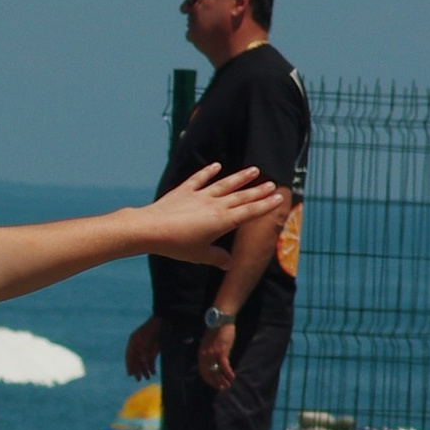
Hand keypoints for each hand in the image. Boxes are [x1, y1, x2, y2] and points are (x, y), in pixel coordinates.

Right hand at [124, 316, 160, 379]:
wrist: (165, 321)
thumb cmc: (155, 327)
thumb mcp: (150, 337)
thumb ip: (147, 349)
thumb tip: (143, 361)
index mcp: (134, 341)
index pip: (129, 355)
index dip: (129, 365)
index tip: (130, 374)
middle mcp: (138, 346)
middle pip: (135, 360)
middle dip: (137, 370)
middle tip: (139, 379)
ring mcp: (145, 348)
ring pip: (143, 362)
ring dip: (145, 370)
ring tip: (148, 378)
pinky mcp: (153, 350)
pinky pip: (150, 360)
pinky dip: (151, 367)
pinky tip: (153, 372)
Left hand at [135, 164, 286, 262]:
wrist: (151, 229)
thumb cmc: (176, 245)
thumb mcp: (200, 255)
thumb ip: (217, 258)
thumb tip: (229, 264)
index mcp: (222, 221)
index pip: (249, 212)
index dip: (265, 205)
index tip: (278, 198)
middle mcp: (214, 205)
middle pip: (241, 197)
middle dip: (258, 191)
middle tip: (272, 184)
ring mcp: (199, 196)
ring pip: (224, 185)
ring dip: (240, 177)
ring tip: (254, 170)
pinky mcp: (184, 191)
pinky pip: (198, 179)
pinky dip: (208, 172)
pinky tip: (216, 166)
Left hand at [196, 323, 236, 387]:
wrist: (220, 321)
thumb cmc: (216, 331)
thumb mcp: (209, 344)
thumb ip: (209, 353)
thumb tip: (214, 363)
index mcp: (201, 354)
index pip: (202, 371)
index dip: (208, 380)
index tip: (214, 384)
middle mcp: (205, 355)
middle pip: (209, 373)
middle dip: (215, 382)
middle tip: (222, 388)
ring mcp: (213, 354)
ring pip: (216, 371)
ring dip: (222, 380)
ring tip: (227, 385)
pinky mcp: (222, 351)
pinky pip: (224, 366)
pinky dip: (228, 373)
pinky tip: (232, 377)